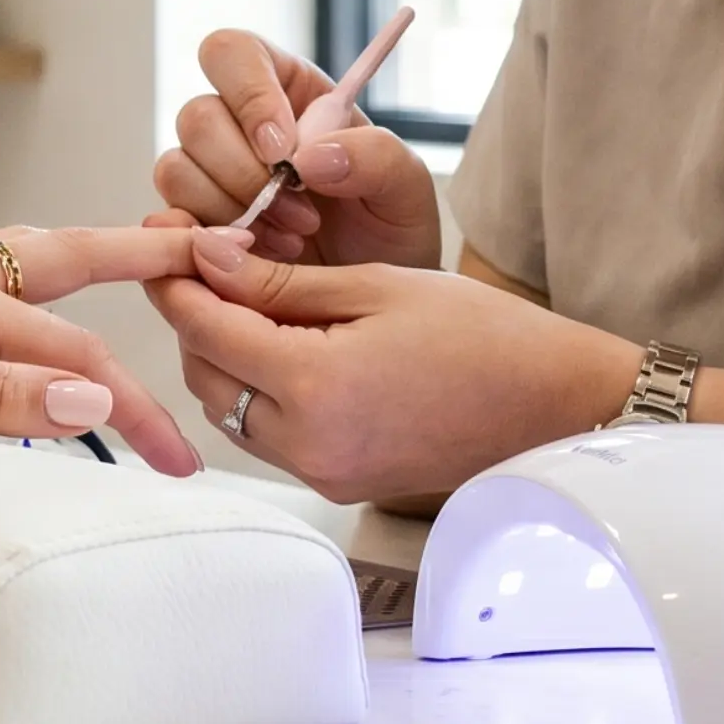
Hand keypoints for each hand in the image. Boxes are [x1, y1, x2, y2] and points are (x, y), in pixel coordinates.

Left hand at [0, 227, 208, 476]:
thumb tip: (93, 393)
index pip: (75, 351)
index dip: (139, 406)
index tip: (183, 463)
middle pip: (58, 270)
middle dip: (134, 264)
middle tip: (201, 252)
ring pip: (15, 280)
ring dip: (78, 277)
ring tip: (128, 267)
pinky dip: (20, 309)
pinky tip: (12, 330)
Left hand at [147, 237, 637, 500]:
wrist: (556, 407)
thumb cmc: (482, 335)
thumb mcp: (376, 285)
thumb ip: (279, 282)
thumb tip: (204, 256)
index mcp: (314, 387)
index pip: (205, 328)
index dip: (176, 279)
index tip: (166, 239)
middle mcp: (307, 443)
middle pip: (204, 375)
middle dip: (194, 318)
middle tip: (205, 263)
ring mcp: (322, 472)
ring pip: (227, 409)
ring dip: (222, 356)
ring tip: (245, 299)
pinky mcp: (337, 483)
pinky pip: (265, 434)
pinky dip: (256, 390)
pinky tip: (281, 346)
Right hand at [153, 29, 440, 267]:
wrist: (370, 306)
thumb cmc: (388, 233)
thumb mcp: (408, 188)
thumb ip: (375, 155)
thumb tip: (308, 156)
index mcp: (286, 90)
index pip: (233, 53)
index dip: (247, 93)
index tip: (283, 148)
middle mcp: (236, 125)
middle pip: (197, 115)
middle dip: (246, 173)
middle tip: (302, 215)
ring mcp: (207, 175)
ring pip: (176, 168)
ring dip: (232, 211)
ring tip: (291, 241)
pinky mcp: (191, 224)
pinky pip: (167, 219)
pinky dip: (206, 243)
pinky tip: (254, 259)